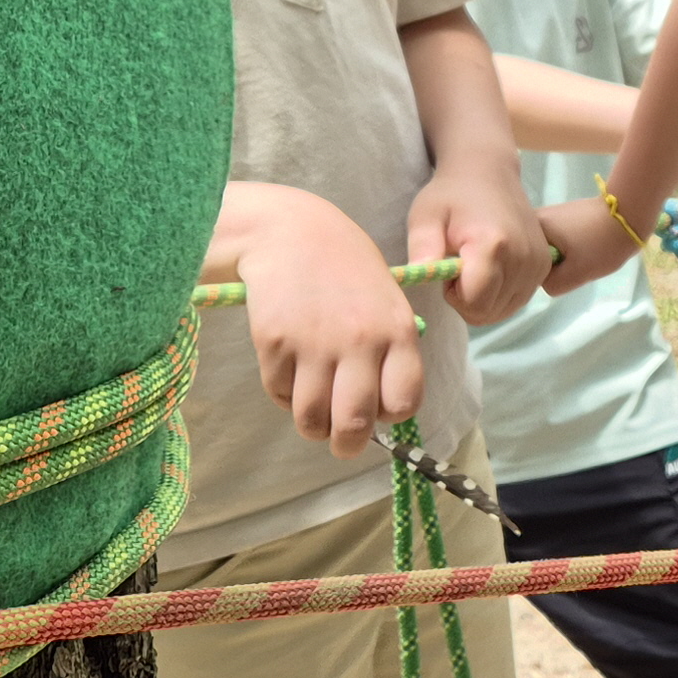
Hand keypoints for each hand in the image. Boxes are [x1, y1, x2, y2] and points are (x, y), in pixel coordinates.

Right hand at [224, 190, 424, 453]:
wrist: (290, 231)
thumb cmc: (345, 268)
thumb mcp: (386, 301)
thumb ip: (390, 350)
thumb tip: (382, 411)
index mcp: (396, 331)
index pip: (403, 403)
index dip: (391, 416)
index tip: (379, 410)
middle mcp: (358, 342)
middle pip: (354, 424)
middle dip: (347, 445)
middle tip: (341, 442)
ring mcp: (313, 344)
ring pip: (311, 419)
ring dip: (312, 424)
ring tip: (313, 410)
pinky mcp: (273, 343)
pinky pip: (279, 394)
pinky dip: (284, 393)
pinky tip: (290, 371)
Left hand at [410, 159, 547, 324]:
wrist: (488, 173)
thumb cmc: (451, 195)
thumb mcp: (425, 217)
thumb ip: (422, 248)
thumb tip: (418, 276)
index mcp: (493, 245)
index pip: (475, 304)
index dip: (453, 295)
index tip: (447, 270)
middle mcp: (523, 258)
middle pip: (488, 312)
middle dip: (467, 299)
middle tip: (459, 267)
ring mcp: (538, 264)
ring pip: (504, 311)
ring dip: (483, 299)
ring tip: (474, 267)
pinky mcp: (544, 266)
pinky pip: (518, 300)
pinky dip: (500, 295)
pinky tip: (491, 270)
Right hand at [535, 192, 641, 296]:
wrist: (629, 213)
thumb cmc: (603, 243)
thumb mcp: (576, 273)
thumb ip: (552, 284)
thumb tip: (545, 281)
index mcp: (533, 228)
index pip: (530, 265)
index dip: (552, 273)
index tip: (572, 267)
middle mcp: (535, 217)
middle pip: (539, 256)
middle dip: (559, 263)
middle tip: (581, 258)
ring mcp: (550, 214)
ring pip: (551, 249)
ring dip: (567, 255)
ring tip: (586, 249)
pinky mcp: (563, 215)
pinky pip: (560, 240)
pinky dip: (573, 246)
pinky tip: (588, 242)